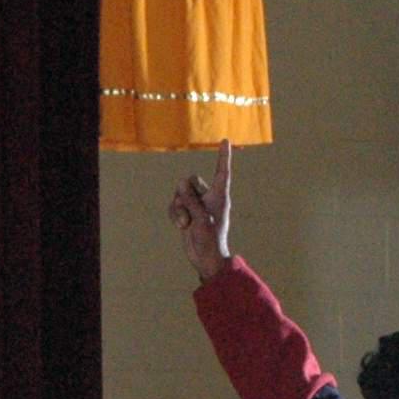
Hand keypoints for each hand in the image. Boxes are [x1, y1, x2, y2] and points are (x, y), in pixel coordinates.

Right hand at [167, 141, 232, 281]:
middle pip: (192, 181)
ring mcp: (196, 205)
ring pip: (180, 194)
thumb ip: (191, 199)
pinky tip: (181, 226)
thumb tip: (181, 182)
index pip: (222, 172)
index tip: (224, 140)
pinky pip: (174, 205)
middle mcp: (208, 197)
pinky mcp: (186, 213)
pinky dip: (174, 214)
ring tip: (186, 223)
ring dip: (179, 208)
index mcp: (220, 196)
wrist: (205, 258)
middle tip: (190, 211)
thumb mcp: (201, 217)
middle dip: (185, 195)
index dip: (223, 156)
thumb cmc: (210, 239)